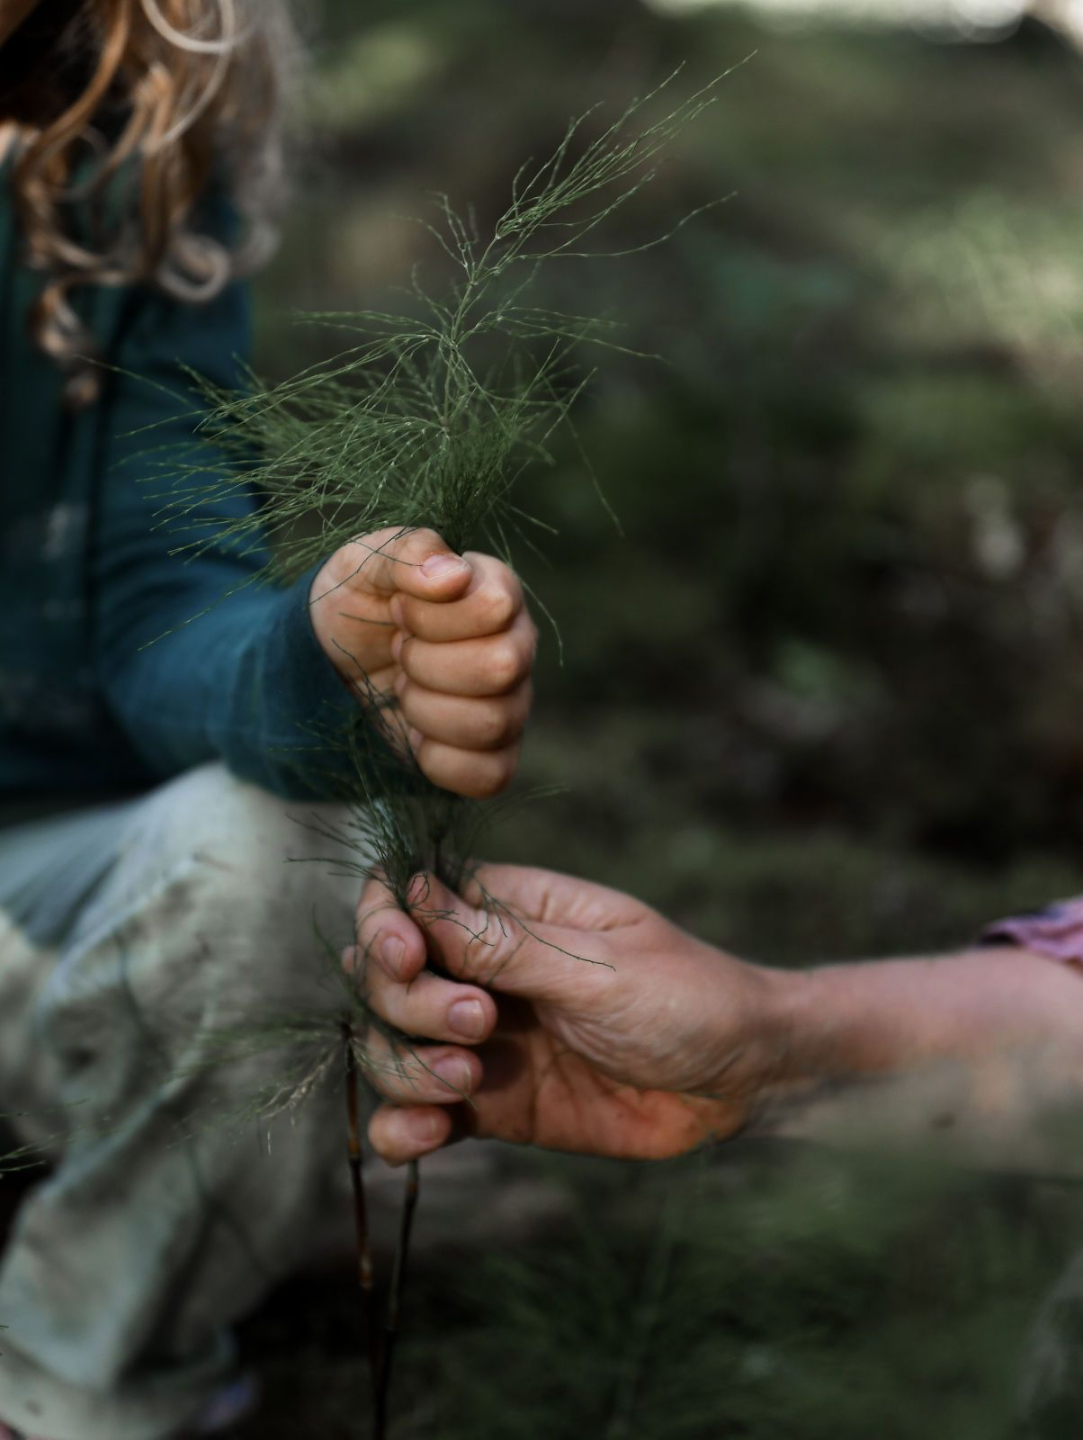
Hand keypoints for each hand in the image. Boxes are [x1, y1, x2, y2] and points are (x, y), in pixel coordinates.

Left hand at [310, 528, 534, 798]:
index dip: (432, 615)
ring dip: (426, 709)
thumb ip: (409, 553)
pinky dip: (439, 760)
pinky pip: (491, 775)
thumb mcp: (366, 561)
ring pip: (493, 722)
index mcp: (497, 591)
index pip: (495, 607)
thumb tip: (453, 574)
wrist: (332, 660)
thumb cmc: (360, 601)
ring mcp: (512, 704)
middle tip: (400, 651)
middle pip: (501, 667)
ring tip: (406, 688)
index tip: (400, 611)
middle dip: (426, 663)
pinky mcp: (494, 755)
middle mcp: (518, 647)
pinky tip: (417, 734)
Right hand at [352, 866, 793, 1164]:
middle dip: (406, 1002)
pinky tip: (426, 1138)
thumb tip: (411, 892)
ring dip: (404, 1065)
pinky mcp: (488, 1104)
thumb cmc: (688, 998)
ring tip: (467, 1081)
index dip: (383, 921)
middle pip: (382, 974)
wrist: (743, 1083)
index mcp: (509, 908)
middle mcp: (480, 968)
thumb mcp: (599, 969)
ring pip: (388, 1044)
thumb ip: (504, 945)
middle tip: (478, 1025)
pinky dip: (402, 1128)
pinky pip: (417, 1114)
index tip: (406, 955)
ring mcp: (478, 1039)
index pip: (405, 894)